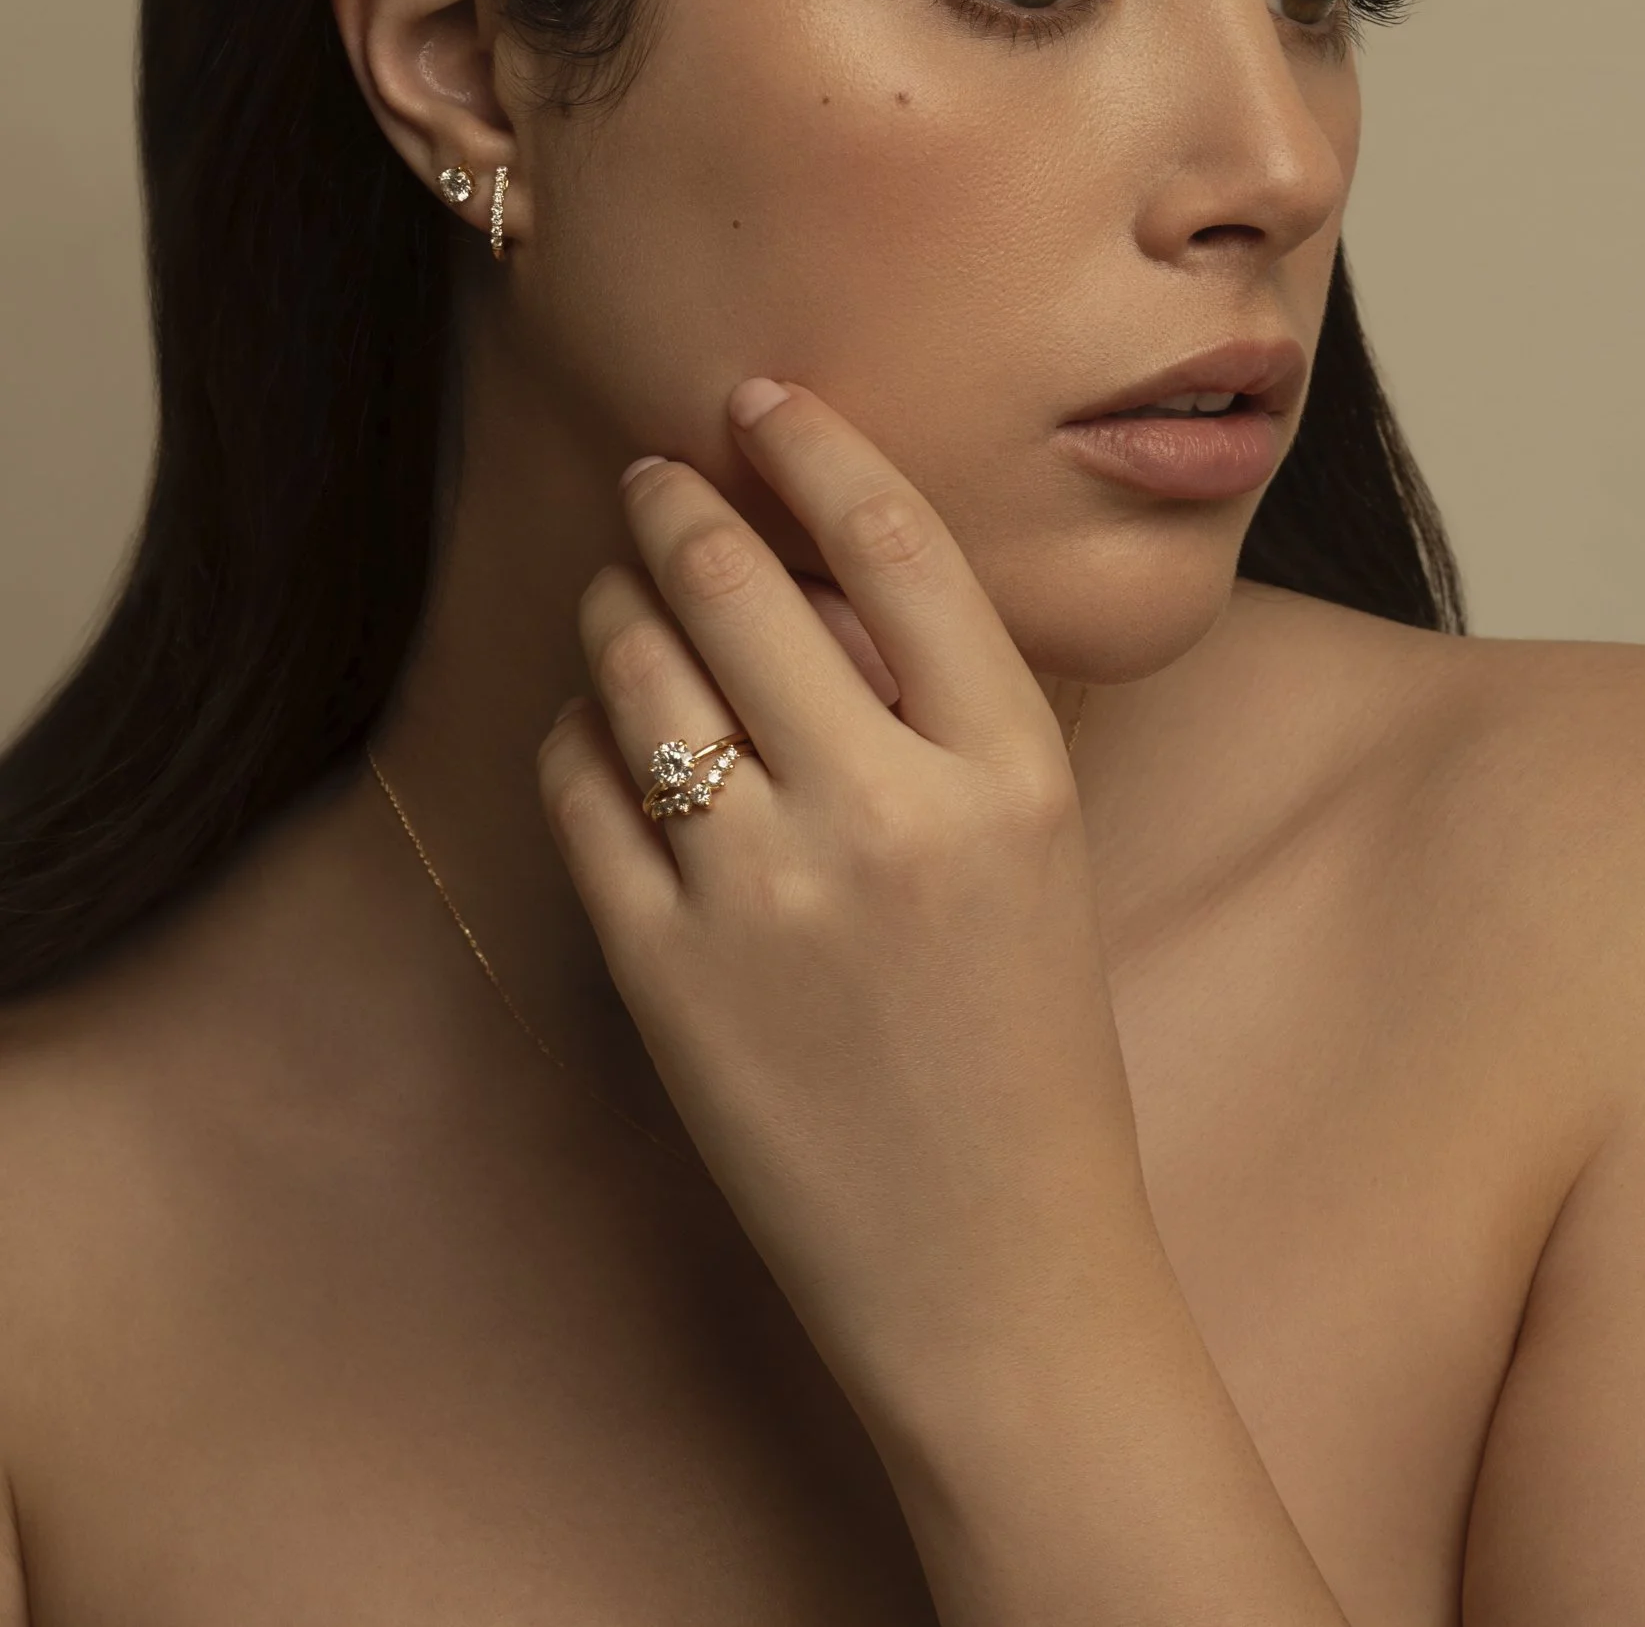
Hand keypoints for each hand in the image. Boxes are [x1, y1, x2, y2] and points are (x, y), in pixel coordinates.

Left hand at [538, 379, 1146, 1440]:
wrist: (996, 1271)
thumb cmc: (1029, 1051)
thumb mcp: (1041, 852)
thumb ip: (947, 713)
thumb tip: (814, 574)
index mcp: (1013, 768)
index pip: (896, 541)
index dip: (814, 445)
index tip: (761, 398)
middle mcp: (891, 812)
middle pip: (738, 583)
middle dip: (675, 506)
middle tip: (651, 474)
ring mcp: (767, 894)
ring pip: (638, 675)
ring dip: (615, 611)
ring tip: (618, 596)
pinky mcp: (667, 974)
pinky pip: (583, 794)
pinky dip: (578, 741)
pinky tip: (597, 734)